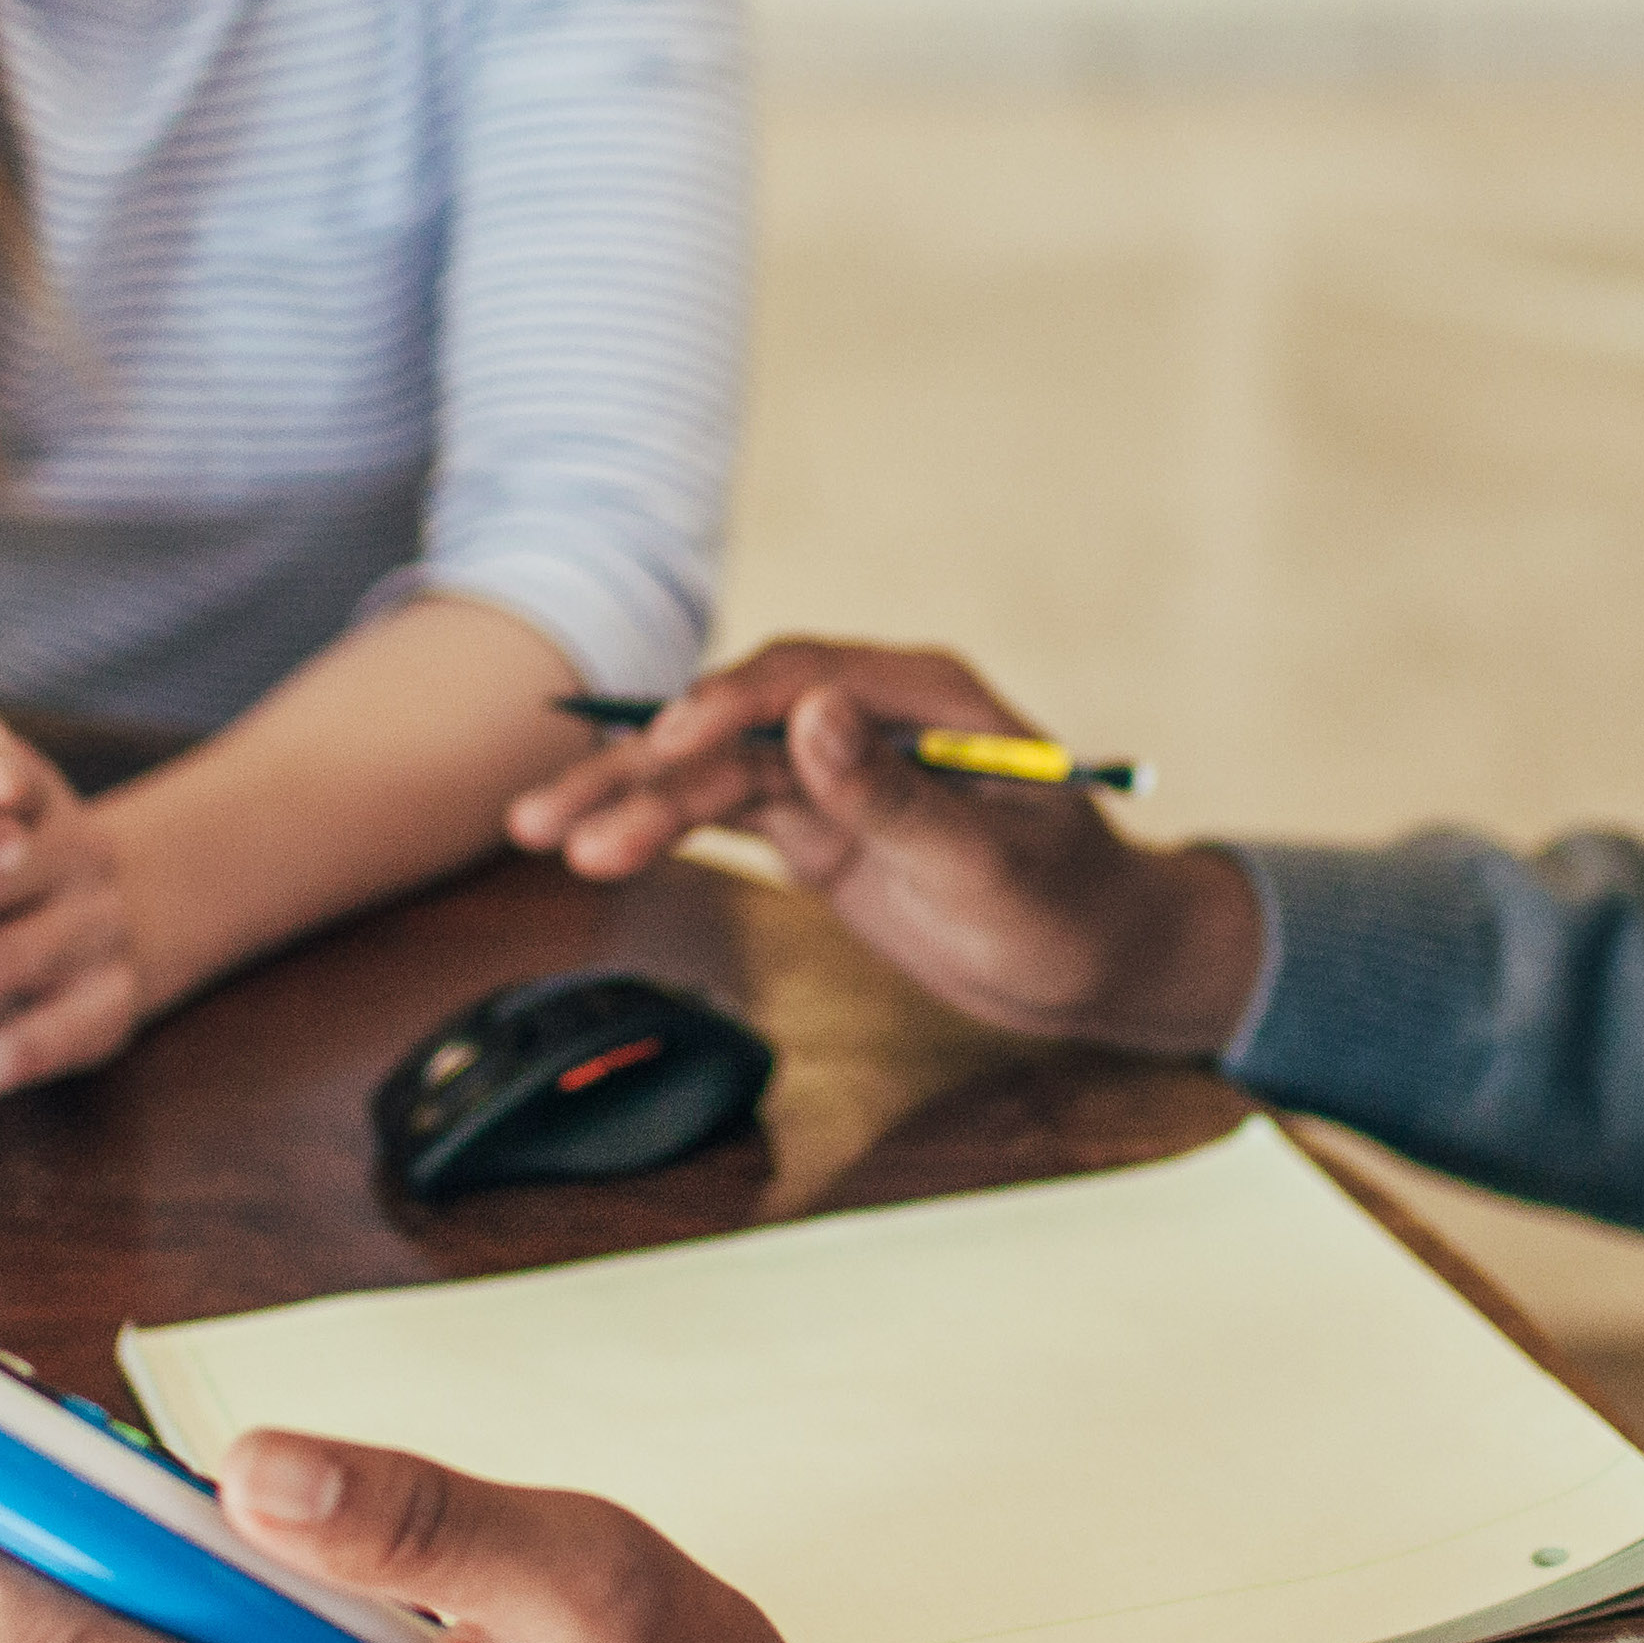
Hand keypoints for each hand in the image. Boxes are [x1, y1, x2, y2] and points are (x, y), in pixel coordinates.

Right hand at [506, 639, 1265, 1052]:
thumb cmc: (1069, 908)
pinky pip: (723, 810)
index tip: (668, 743)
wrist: (1098, 964)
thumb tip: (814, 716)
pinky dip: (661, 824)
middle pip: (737, 726)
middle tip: (563, 819)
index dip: (727, 705)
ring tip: (545, 835)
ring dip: (633, 800)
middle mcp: (868, 717)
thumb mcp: (987, 866)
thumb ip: (895, 797)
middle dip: (648, 768)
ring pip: (714, 771)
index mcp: (924, 697)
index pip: (805, 678)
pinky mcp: (815, 822)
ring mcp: (834, 769)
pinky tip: (587, 837)